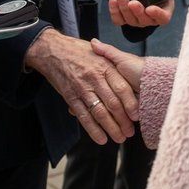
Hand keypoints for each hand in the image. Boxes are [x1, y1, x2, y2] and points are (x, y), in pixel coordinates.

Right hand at [24, 28, 136, 144]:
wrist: (51, 49)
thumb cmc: (77, 50)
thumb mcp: (98, 50)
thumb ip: (114, 62)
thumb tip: (127, 73)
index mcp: (105, 66)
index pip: (122, 88)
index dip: (130, 104)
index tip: (137, 116)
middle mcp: (94, 77)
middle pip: (112, 103)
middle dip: (123, 121)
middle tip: (130, 132)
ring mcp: (82, 88)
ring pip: (99, 112)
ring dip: (111, 128)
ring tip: (119, 138)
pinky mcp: (70, 96)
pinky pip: (83, 116)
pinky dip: (93, 129)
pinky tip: (101, 138)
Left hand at [108, 0, 188, 27]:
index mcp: (164, 11)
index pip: (162, 18)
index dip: (156, 15)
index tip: (150, 8)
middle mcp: (150, 18)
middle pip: (143, 20)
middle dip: (136, 11)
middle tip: (132, 1)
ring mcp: (137, 19)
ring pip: (130, 19)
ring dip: (124, 8)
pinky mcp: (124, 18)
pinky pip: (119, 19)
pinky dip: (114, 11)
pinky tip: (112, 1)